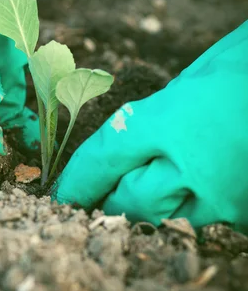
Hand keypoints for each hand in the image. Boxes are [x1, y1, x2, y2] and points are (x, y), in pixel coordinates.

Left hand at [55, 22, 247, 231]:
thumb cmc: (244, 62)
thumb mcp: (189, 82)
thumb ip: (153, 118)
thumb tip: (122, 145)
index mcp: (170, 121)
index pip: (103, 160)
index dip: (76, 182)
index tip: (61, 195)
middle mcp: (193, 165)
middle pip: (126, 201)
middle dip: (103, 204)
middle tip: (89, 206)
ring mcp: (224, 196)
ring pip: (161, 222)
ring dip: (140, 217)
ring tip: (128, 210)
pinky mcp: (247, 214)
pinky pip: (201, 227)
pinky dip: (182, 219)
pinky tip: (178, 205)